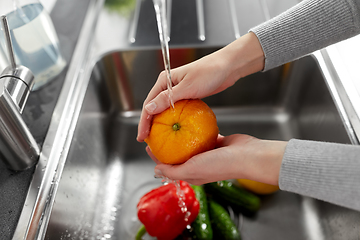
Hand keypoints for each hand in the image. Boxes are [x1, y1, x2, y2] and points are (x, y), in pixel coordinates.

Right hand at [137, 33, 264, 141]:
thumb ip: (168, 99)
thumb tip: (149, 109)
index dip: (144, 121)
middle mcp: (169, 85)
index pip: (149, 103)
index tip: (142, 136)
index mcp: (165, 80)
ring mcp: (178, 90)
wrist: (228, 67)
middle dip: (149, 124)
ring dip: (160, 123)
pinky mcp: (187, 95)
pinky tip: (173, 129)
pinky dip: (173, 120)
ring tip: (157, 138)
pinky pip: (176, 110)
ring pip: (164, 109)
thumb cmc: (210, 73)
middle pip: (154, 107)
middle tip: (146, 140)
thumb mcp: (187, 87)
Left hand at [147, 134, 286, 185]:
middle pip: (177, 153)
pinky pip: (203, 134)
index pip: (169, 166)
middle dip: (166, 143)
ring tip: (171, 122)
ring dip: (180, 134)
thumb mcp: (192, 169)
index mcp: (192, 174)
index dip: (157, 157)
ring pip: (190, 143)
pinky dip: (195, 128)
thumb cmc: (221, 164)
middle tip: (157, 130)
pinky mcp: (216, 142)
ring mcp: (208, 153)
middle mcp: (199, 164)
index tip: (149, 144)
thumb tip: (155, 171)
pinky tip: (189, 118)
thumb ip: (173, 171)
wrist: (248, 155)